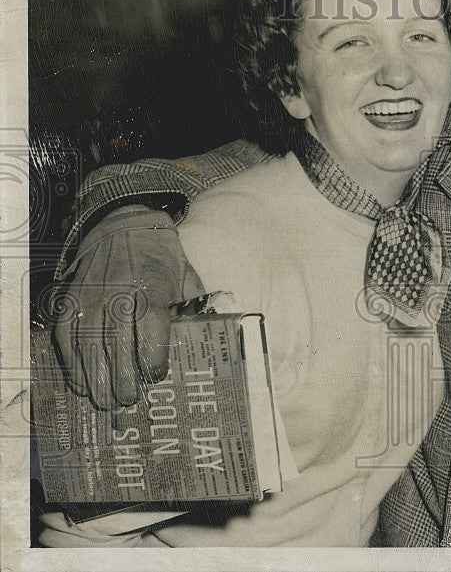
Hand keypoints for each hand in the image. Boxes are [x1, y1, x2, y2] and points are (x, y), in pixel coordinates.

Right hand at [50, 205, 203, 407]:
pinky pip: (67, 337)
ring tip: (106, 400)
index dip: (151, 357)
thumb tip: (210, 336)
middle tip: (129, 399)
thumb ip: (194, 306)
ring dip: (95, 378)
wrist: (123, 224)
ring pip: (88, 346)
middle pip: (116, 344)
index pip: (150, 329)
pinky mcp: (71, 300)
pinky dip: (72, 362)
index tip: (155, 376)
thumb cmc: (160, 256)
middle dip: (122, 377)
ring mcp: (90, 297)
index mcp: (151, 287)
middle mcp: (117, 293)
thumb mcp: (185, 276)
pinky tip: (82, 381)